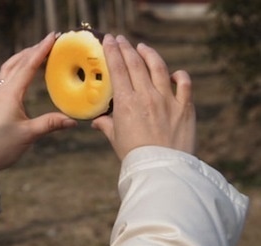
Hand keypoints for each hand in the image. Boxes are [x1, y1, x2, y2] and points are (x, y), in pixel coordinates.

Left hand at [0, 32, 77, 171]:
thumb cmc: (1, 146)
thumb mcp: (28, 135)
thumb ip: (50, 124)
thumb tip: (73, 120)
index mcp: (11, 93)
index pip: (29, 66)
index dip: (42, 50)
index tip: (54, 36)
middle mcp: (2, 90)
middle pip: (19, 62)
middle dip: (35, 50)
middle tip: (51, 42)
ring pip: (8, 68)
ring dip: (22, 58)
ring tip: (35, 52)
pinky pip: (1, 79)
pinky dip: (10, 70)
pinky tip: (12, 73)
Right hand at [92, 35, 195, 159]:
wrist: (161, 169)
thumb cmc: (134, 156)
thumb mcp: (115, 139)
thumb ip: (107, 125)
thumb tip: (97, 121)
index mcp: (126, 103)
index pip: (118, 69)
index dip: (112, 51)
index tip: (109, 40)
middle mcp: (147, 96)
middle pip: (135, 63)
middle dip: (126, 47)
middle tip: (121, 39)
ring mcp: (168, 99)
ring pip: (159, 67)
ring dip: (149, 54)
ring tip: (143, 48)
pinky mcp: (185, 107)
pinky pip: (184, 84)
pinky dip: (179, 75)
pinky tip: (174, 73)